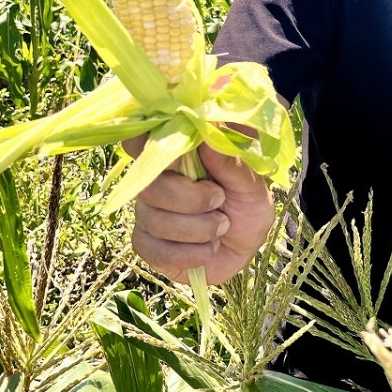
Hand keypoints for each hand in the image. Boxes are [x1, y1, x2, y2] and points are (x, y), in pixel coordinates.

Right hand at [129, 141, 274, 283]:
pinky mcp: (147, 246)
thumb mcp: (250, 185)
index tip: (180, 156)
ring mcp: (147, 214)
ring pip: (155, 221)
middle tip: (221, 200)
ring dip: (200, 229)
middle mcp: (154, 182)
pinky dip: (191, 254)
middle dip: (192, 200)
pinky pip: (156, 251)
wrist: (245, 249)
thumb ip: (230, 163)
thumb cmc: (246, 207)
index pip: (141, 141)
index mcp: (176, 157)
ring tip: (222, 226)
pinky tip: (208, 249)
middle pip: (149, 187)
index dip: (150, 146)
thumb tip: (209, 137)